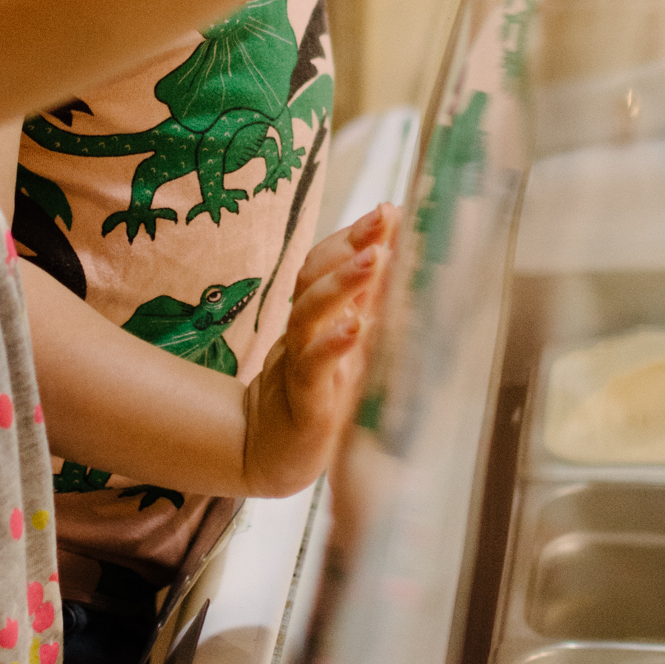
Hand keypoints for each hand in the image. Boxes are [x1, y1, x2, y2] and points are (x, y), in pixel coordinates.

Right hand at [240, 204, 397, 496]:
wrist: (271, 455)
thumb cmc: (313, 396)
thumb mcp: (338, 347)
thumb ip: (360, 305)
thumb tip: (393, 259)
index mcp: (315, 315)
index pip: (326, 263)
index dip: (352, 234)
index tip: (386, 209)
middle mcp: (305, 332)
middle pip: (316, 277)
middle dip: (349, 244)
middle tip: (381, 220)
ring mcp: (302, 364)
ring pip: (311, 314)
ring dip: (341, 284)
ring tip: (373, 259)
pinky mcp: (306, 402)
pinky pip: (314, 367)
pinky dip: (332, 345)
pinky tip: (355, 326)